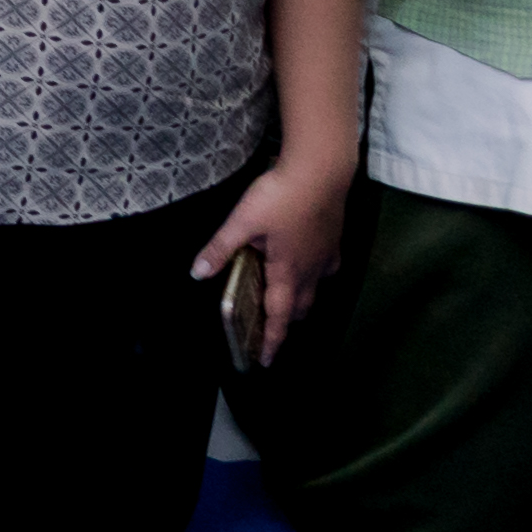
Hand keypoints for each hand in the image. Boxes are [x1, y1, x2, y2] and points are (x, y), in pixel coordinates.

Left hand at [192, 152, 350, 366]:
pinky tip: (309, 267)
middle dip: (286, 323)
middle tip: (271, 331)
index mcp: (287, 272)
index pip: (279, 316)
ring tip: (287, 305)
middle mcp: (311, 270)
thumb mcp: (242, 221)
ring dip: (301, 302)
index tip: (266, 361)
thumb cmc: (281, 196)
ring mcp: (326, 255)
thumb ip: (220, 248)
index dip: (272, 341)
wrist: (321, 170)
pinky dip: (316, 277)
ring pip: (315, 290)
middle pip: (300, 308)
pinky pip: (326, 268)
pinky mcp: (334, 240)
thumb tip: (197, 273)